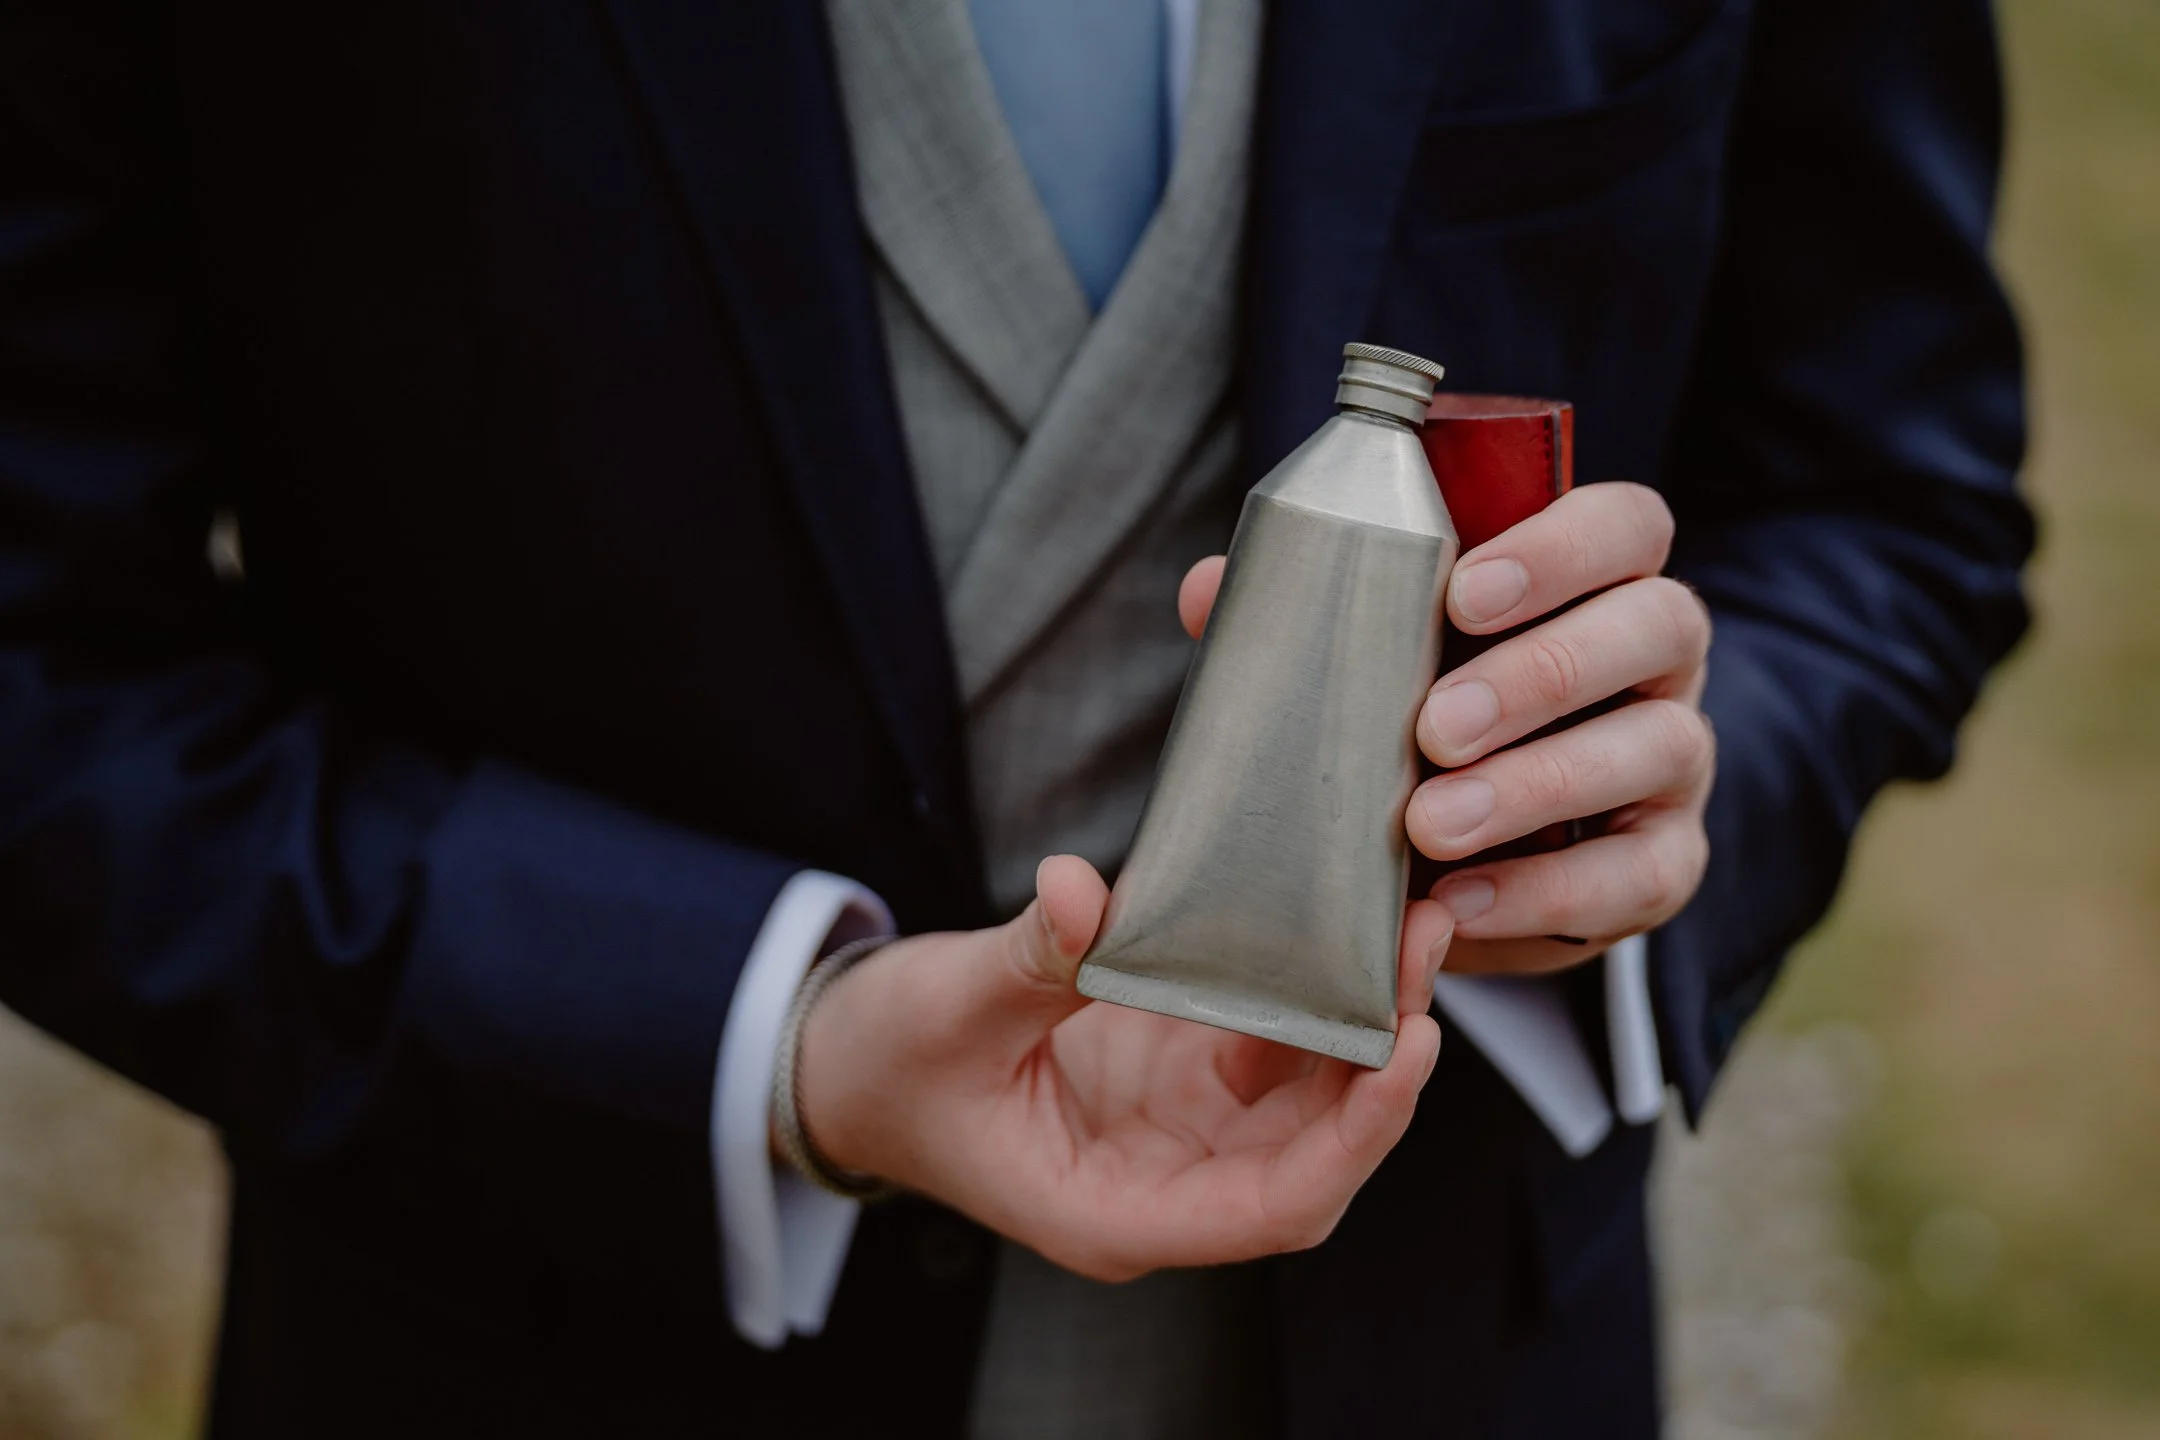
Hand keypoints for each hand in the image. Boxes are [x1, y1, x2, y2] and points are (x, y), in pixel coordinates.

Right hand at [795, 856, 1448, 1280]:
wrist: (849, 1067)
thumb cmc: (889, 1067)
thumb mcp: (947, 1011)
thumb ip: (1028, 963)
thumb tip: (1084, 891)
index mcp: (1117, 1211)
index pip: (1275, 1204)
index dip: (1355, 1138)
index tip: (1405, 1051)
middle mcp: (1170, 1181)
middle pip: (1317, 1149)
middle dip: (1385, 1062)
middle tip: (1422, 952)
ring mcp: (1182, 1128)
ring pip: (1311, 1095)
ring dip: (1365, 1019)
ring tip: (1404, 924)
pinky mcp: (1180, 1070)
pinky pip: (1274, 1042)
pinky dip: (1314, 992)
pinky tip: (1341, 926)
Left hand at [1179, 480, 1713, 976]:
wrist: (1472, 849)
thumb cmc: (1423, 713)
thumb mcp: (1375, 657)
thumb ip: (1307, 617)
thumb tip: (1210, 589)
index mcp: (1600, 576)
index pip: (1625, 525)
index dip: (1561, 547)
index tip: (1461, 592)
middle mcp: (1659, 655)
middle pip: (1656, 623)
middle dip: (1542, 672)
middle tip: (1433, 725)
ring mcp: (1676, 756)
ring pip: (1661, 746)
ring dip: (1540, 786)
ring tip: (1431, 825)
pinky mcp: (1668, 860)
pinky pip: (1643, 873)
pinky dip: (1551, 891)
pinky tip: (1465, 902)